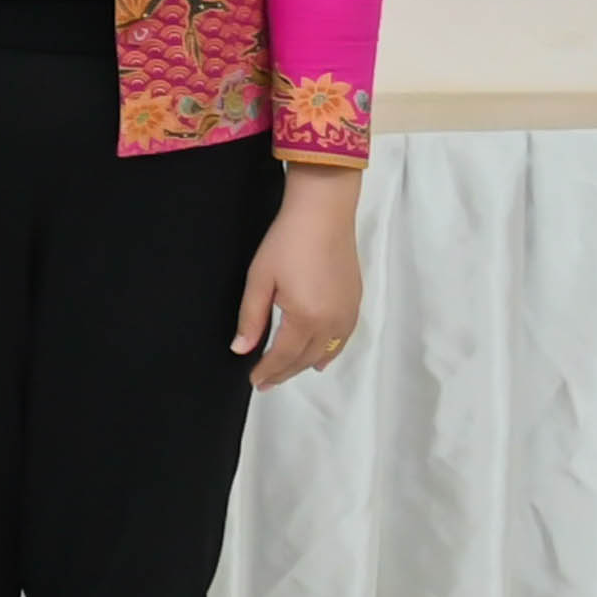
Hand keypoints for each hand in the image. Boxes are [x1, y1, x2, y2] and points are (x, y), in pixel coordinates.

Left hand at [234, 166, 366, 389]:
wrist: (324, 213)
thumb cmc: (286, 242)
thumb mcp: (260, 279)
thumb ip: (251, 317)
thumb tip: (241, 349)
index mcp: (306, 318)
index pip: (283, 355)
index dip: (268, 370)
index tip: (254, 381)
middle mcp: (331, 322)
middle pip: (305, 358)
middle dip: (284, 372)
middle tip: (266, 383)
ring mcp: (347, 314)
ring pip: (325, 352)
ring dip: (305, 365)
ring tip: (286, 374)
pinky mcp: (355, 303)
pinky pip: (342, 339)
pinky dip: (329, 352)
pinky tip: (320, 358)